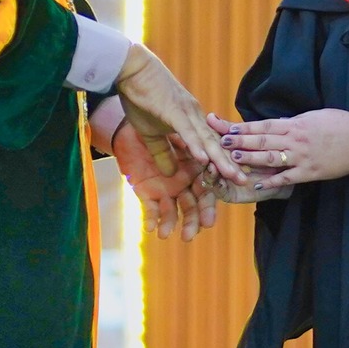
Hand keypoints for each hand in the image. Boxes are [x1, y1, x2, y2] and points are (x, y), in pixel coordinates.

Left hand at [113, 122, 216, 240]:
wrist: (127, 121)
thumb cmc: (154, 112)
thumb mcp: (171, 124)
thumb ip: (186, 142)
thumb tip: (202, 158)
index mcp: (195, 164)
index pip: (208, 183)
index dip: (213, 195)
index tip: (221, 208)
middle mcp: (182, 179)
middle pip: (193, 202)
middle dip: (197, 216)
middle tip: (204, 226)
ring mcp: (164, 186)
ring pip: (172, 209)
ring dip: (170, 222)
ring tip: (166, 234)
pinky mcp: (145, 190)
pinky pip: (149, 207)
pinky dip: (150, 218)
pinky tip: (150, 228)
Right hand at [114, 44, 242, 183]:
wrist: (132, 69)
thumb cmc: (142, 97)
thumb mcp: (151, 132)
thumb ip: (162, 153)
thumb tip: (170, 174)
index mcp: (192, 121)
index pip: (211, 145)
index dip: (223, 162)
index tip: (236, 178)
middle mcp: (195, 116)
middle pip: (215, 144)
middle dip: (230, 164)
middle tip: (245, 181)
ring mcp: (186, 112)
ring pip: (206, 139)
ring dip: (220, 159)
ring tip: (234, 175)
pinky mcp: (173, 110)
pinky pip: (187, 131)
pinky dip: (196, 145)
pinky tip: (204, 159)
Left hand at [213, 109, 348, 186]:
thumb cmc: (342, 124)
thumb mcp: (317, 115)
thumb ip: (297, 122)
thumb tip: (281, 123)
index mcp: (296, 124)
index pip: (264, 125)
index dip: (244, 127)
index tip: (228, 127)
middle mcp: (295, 139)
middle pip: (262, 140)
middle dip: (240, 141)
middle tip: (221, 142)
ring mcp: (302, 157)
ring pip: (270, 158)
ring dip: (250, 159)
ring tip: (232, 159)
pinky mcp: (310, 173)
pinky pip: (287, 178)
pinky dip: (271, 182)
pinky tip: (257, 184)